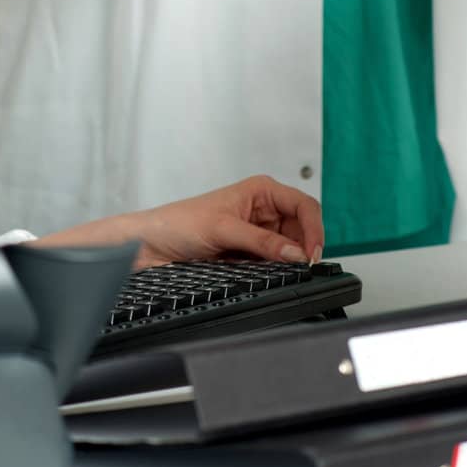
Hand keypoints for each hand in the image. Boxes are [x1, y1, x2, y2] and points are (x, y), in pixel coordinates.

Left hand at [124, 174, 323, 268]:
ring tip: (284, 271)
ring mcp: (257, 233)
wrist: (153, 245)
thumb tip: (296, 253)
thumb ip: (262, 241)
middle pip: (302, 228)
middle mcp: (262, 210)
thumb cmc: (178, 222)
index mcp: (260, 191)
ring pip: (290, 248)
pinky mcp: (250, 254)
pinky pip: (274, 263)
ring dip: (290, 260)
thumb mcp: (223, 228)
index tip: (313, 253)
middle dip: (305, 247)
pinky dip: (277, 270)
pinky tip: (272, 275)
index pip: (303, 205)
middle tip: (303, 267)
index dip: (314, 228)